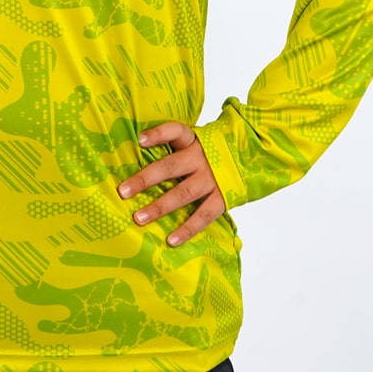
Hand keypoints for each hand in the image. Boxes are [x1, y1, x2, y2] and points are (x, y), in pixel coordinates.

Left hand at [117, 121, 224, 246]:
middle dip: (145, 179)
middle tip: (123, 191)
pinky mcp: (222, 198)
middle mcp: (200, 158)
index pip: (175, 131)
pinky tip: (170, 240)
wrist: (249, 159)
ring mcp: (212, 179)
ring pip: (183, 194)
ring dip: (159, 207)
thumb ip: (173, 147)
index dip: (158, 134)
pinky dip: (187, 229)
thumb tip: (138, 152)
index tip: (140, 141)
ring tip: (138, 218)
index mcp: (192, 141)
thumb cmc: (210, 153)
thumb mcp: (195, 141)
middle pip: (170, 167)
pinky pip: (203, 216)